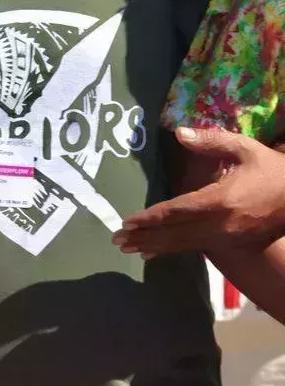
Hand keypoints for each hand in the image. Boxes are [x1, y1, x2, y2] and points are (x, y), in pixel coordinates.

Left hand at [114, 127, 284, 254]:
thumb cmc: (274, 172)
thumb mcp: (246, 149)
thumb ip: (211, 141)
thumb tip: (179, 133)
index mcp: (221, 200)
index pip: (177, 211)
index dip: (150, 217)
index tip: (126, 221)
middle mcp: (221, 224)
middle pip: (176, 232)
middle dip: (145, 237)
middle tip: (116, 240)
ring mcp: (228, 237)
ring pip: (184, 244)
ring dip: (155, 246)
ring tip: (128, 249)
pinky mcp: (233, 243)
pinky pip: (197, 248)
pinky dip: (173, 250)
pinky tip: (155, 253)